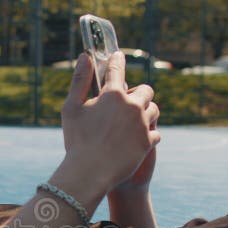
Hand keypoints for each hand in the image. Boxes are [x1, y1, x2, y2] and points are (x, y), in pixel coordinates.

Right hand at [61, 52, 161, 193]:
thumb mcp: (71, 108)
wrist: (90, 172)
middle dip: (139, 92)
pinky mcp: (148, 142)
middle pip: (145, 90)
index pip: (117, 69)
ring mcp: (142, 124)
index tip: (118, 56)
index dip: (117, 60)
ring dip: (146, 112)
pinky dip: (148, 134)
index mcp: (112, 94)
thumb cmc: (76, 140)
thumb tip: (85, 56)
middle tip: (130, 100)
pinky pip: (155, 133)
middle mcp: (132, 105)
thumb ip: (79, 80)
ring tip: (135, 120)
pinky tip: (138, 138)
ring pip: (153, 110)